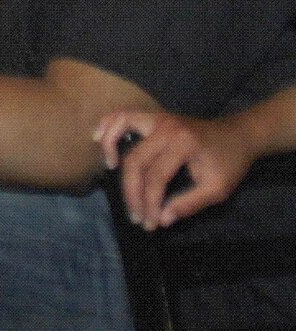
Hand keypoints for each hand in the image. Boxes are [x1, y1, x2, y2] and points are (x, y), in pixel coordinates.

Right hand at [96, 109, 254, 227]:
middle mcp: (165, 127)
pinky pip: (123, 114)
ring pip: (121, 125)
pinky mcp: (153, 116)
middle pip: (136, 159)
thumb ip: (189, 204)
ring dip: (110, 146)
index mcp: (183, 144)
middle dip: (131, 191)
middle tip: (134, 215)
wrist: (238, 136)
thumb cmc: (229, 163)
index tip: (150, 224)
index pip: (156, 177)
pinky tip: (99, 137)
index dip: (149, 203)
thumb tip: (162, 219)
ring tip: (109, 167)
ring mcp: (157, 117)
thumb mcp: (217, 190)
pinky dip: (108, 124)